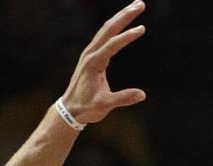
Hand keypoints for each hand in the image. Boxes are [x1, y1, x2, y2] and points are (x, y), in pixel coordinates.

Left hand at [60, 0, 148, 124]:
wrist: (70, 109)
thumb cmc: (86, 108)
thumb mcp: (105, 105)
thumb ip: (123, 98)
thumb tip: (142, 94)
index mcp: (94, 63)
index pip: (112, 45)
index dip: (127, 36)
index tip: (142, 28)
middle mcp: (91, 53)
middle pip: (108, 28)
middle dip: (125, 15)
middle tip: (140, 4)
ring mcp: (90, 52)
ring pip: (106, 29)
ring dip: (121, 16)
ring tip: (136, 6)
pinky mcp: (92, 55)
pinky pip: (105, 35)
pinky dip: (115, 25)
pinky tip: (123, 21)